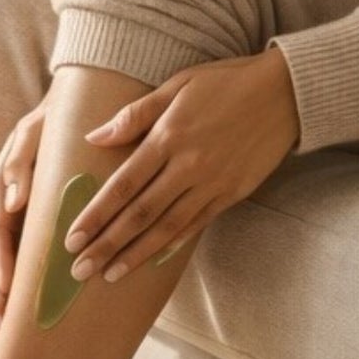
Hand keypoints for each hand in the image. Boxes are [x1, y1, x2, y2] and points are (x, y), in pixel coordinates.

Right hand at [0, 96, 49, 325]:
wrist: (70, 104)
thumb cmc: (54, 117)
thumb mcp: (35, 132)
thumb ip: (21, 163)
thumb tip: (12, 203)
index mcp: (2, 182)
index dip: (1, 263)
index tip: (6, 292)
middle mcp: (7, 199)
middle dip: (0, 286)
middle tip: (2, 322)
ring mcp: (19, 207)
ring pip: (11, 253)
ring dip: (8, 286)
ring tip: (8, 321)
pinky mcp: (33, 211)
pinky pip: (26, 245)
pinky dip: (24, 271)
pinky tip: (27, 295)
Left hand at [63, 49, 300, 284]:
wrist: (287, 92)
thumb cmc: (224, 83)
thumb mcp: (176, 85)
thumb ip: (135, 115)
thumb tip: (94, 138)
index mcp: (169, 137)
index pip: (123, 185)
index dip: (95, 214)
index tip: (71, 238)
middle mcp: (189, 166)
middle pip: (140, 214)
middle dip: (107, 244)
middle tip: (79, 269)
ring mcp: (213, 183)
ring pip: (167, 227)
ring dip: (135, 254)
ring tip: (109, 275)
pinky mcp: (234, 192)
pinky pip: (197, 224)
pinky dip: (172, 244)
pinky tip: (151, 259)